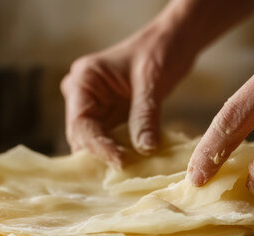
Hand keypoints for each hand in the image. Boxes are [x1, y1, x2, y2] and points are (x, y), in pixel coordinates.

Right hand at [61, 25, 194, 167]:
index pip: (81, 123)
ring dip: (110, 158)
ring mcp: (95, 108)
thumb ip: (145, 115)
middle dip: (100, 157)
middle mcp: (82, 96)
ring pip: (95, 143)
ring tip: (129, 174)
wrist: (172, 42)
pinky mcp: (110, 117)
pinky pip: (111, 140)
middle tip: (123, 175)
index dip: (98, 147)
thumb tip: (144, 149)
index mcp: (83, 81)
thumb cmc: (159, 51)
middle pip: (83, 137)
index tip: (120, 163)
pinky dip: (121, 152)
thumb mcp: (152, 82)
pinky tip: (135, 166)